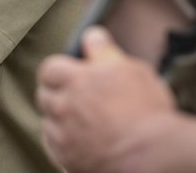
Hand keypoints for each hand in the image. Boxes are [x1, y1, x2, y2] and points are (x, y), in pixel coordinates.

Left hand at [37, 27, 176, 172]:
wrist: (152, 156)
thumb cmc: (147, 112)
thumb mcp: (133, 70)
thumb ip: (105, 52)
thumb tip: (92, 36)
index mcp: (76, 81)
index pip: (49, 68)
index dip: (60, 69)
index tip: (71, 73)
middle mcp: (64, 108)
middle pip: (43, 95)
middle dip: (56, 93)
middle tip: (77, 96)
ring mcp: (64, 137)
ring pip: (47, 122)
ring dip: (58, 119)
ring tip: (81, 120)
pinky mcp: (68, 160)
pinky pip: (52, 147)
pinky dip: (61, 141)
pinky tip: (78, 138)